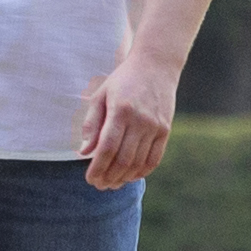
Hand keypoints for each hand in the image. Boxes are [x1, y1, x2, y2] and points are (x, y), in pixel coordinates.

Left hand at [76, 50, 182, 190]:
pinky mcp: (165, 130)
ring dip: (124, 178)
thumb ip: (91, 124)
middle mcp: (140, 120)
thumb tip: (84, 152)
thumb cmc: (122, 81)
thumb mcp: (101, 95)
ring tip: (112, 184)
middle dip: (109, 177)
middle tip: (99, 185)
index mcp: (120, 110)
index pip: (107, 148)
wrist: (156, 65)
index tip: (89, 178)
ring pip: (138, 162)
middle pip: (123, 159)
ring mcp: (155, 126)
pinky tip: (130, 177)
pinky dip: (142, 172)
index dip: (97, 167)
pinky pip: (154, 159)